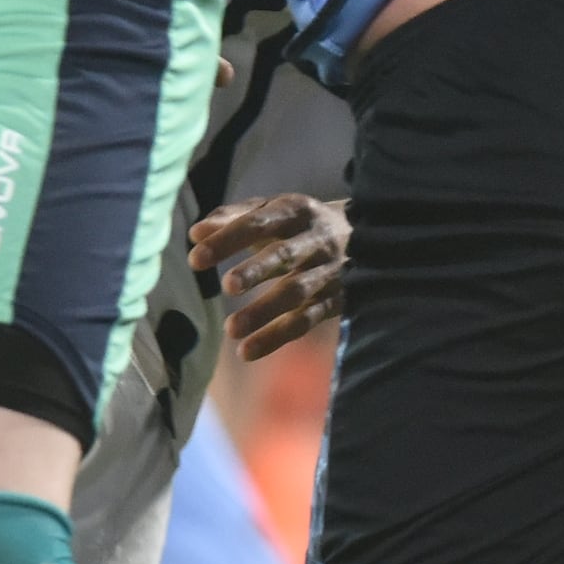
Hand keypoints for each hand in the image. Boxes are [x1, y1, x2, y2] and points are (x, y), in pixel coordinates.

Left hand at [189, 190, 347, 359]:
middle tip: (226, 286)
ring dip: (265, 311)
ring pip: (297, 292)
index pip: (259, 222)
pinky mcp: (336, 300)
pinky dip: (277, 338)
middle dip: (256, 270)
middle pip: (285, 254)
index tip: (196, 258)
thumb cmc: (301, 224)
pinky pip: (307, 321)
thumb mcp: (273, 211)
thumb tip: (195, 233)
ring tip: (231, 329)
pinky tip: (247, 352)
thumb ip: (234, 218)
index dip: (228, 239)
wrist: (368, 236)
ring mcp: (329, 272)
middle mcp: (316, 240)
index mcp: (296, 211)